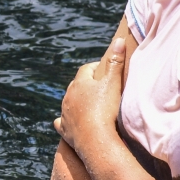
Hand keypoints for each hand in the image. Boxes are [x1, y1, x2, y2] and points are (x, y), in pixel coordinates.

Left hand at [56, 37, 128, 157]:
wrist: (95, 138)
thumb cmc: (105, 109)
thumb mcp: (113, 83)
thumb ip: (116, 62)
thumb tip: (119, 40)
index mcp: (79, 84)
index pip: (86, 69)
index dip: (96, 67)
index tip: (105, 69)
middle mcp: (68, 97)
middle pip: (76, 85)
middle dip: (86, 84)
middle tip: (99, 86)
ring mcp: (65, 113)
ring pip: (68, 103)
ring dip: (77, 101)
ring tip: (89, 104)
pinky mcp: (64, 129)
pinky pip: (61, 123)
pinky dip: (64, 121)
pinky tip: (67, 122)